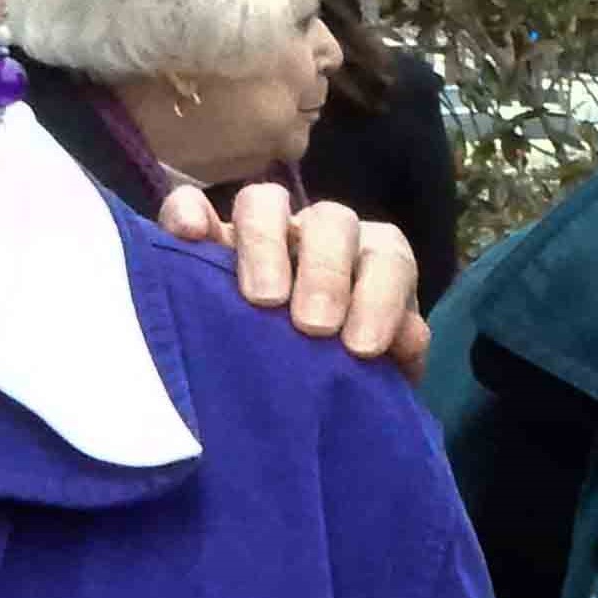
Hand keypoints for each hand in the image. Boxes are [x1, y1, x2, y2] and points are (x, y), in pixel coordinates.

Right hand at [158, 182, 429, 378]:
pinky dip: (189, 213)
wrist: (284, 393)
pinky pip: (191, 207)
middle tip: (314, 325)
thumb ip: (396, 356)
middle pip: (332, 221)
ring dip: (265, 244)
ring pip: (265, 203)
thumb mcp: (374, 378)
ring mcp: (258, 236)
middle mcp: (317, 240)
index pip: (388, 257)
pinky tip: (190, 236)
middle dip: (327, 271)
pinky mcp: (202, 242)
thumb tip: (408, 337)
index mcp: (369, 265)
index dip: (382, 296)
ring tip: (261, 299)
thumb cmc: (337, 381)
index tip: (363, 348)